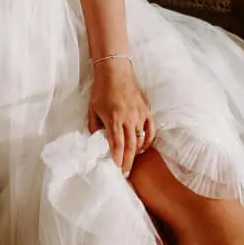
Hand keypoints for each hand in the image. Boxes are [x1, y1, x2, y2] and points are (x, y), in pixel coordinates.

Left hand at [88, 58, 155, 176]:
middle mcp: (128, 119)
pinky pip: (150, 130)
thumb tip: (96, 140)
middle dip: (127, 162)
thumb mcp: (92, 109)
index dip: (118, 159)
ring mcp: (139, 115)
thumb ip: (94, 126)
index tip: (117, 170)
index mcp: (114, 119)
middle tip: (125, 174)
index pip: (117, 145)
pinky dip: (148, 140)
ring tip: (131, 162)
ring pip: (140, 139)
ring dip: (136, 153)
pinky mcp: (146, 110)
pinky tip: (143, 147)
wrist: (115, 71)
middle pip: (130, 146)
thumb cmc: (102, 89)